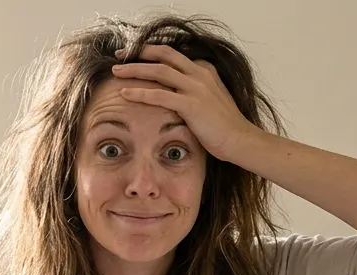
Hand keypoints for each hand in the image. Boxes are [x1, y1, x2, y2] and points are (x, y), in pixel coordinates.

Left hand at [112, 44, 258, 163]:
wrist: (240, 140)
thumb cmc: (225, 126)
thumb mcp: (212, 100)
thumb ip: (196, 91)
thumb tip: (176, 94)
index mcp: (204, 71)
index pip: (174, 55)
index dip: (152, 52)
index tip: (135, 54)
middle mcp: (200, 74)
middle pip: (164, 55)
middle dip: (139, 52)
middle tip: (120, 55)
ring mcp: (196, 88)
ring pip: (158, 71)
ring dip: (134, 69)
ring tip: (116, 71)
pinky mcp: (191, 104)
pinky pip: (159, 95)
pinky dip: (140, 92)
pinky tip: (125, 93)